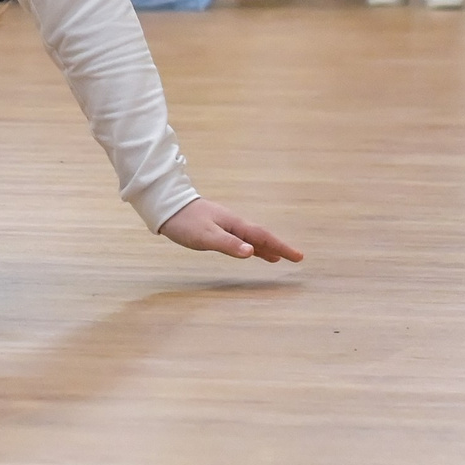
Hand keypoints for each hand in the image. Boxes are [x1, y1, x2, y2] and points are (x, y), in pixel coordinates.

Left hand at [160, 196, 302, 262]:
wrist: (165, 206)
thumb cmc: (184, 222)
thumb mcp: (205, 236)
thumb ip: (228, 244)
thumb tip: (251, 252)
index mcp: (234, 224)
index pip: (263, 236)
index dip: (281, 246)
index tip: (298, 256)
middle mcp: (233, 223)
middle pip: (260, 236)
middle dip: (278, 246)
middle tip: (295, 257)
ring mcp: (225, 225)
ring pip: (250, 237)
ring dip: (265, 247)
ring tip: (277, 257)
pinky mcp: (215, 228)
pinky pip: (239, 238)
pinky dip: (249, 245)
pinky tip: (249, 250)